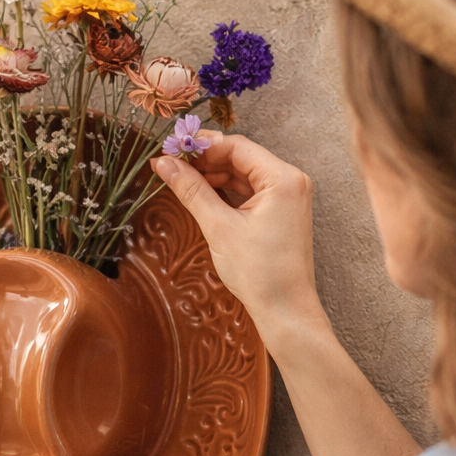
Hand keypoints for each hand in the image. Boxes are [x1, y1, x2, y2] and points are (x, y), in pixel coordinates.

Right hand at [152, 132, 325, 356]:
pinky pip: (249, 192)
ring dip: (213, 176)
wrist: (285, 309)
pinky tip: (201, 195)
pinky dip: (225, 192)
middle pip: (240, 158)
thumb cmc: (260, 272)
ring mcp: (287, 197)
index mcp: (283, 178)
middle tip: (169, 166)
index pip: (236, 146)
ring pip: (242, 175)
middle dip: (205, 161)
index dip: (201, 146)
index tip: (171, 150)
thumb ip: (191, 190)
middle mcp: (290, 181)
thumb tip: (165, 164)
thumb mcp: (219, 227)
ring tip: (180, 182)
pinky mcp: (280, 212)